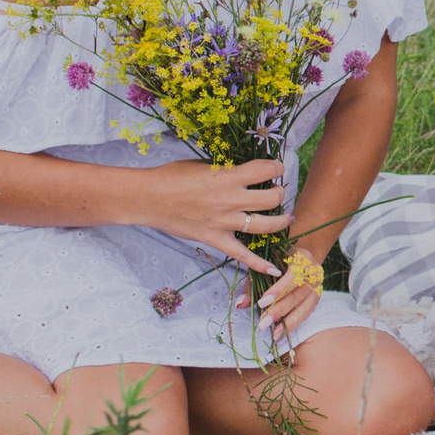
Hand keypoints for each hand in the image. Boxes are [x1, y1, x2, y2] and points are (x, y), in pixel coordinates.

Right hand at [132, 157, 287, 274]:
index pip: (266, 170)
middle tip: (277, 191)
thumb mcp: (203, 165)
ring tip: (286, 217)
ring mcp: (224, 222)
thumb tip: (244, 170)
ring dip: (281, 221)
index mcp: (228, 177)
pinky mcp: (215, 239)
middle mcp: (230, 200)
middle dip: (280, 192)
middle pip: (272, 198)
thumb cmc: (172, 176)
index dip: (277, 167)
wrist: (148, 198)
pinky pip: (242, 255)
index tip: (276, 168)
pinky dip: (259, 264)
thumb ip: (226, 170)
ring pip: (266, 226)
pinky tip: (274, 270)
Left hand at [242, 249, 325, 336]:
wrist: (299, 258)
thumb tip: (240, 304)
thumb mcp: (264, 266)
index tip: (261, 303)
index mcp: (302, 258)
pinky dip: (293, 324)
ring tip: (273, 334)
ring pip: (304, 307)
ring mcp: (318, 286)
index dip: (278, 290)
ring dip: (288, 322)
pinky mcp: (317, 298)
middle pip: (297, 294)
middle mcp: (314, 272)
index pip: (291, 276)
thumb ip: (253, 283)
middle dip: (279, 310)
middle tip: (263, 324)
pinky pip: (306, 313)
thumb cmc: (278, 260)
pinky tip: (281, 334)